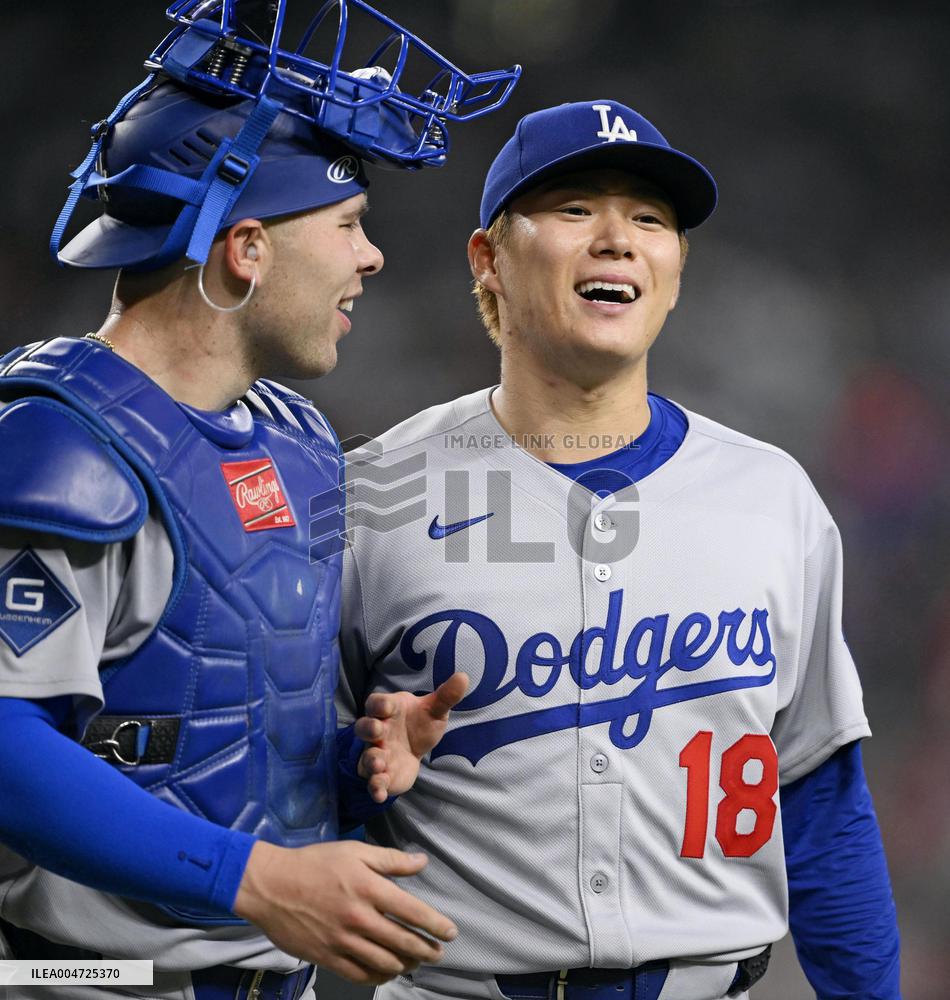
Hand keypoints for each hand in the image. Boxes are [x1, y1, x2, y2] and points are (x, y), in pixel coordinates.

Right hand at [233, 840, 456, 984]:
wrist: (272, 885)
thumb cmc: (315, 863)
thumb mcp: (355, 852)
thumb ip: (391, 860)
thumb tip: (421, 862)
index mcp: (368, 888)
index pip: (412, 911)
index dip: (435, 924)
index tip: (450, 933)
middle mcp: (359, 917)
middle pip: (402, 942)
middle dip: (426, 951)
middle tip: (438, 953)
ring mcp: (342, 941)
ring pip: (384, 963)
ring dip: (405, 965)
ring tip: (415, 962)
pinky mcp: (327, 957)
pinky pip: (359, 975)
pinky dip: (378, 977)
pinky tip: (386, 972)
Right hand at [355, 673, 468, 801]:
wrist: (415, 747)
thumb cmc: (419, 723)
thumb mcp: (435, 710)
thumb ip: (446, 696)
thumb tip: (463, 676)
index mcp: (389, 710)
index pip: (377, 703)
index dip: (380, 704)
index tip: (387, 708)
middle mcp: (379, 732)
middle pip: (363, 727)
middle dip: (368, 729)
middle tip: (378, 731)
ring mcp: (377, 753)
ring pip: (367, 756)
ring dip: (371, 760)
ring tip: (379, 764)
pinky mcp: (382, 774)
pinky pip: (373, 781)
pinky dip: (375, 787)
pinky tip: (380, 794)